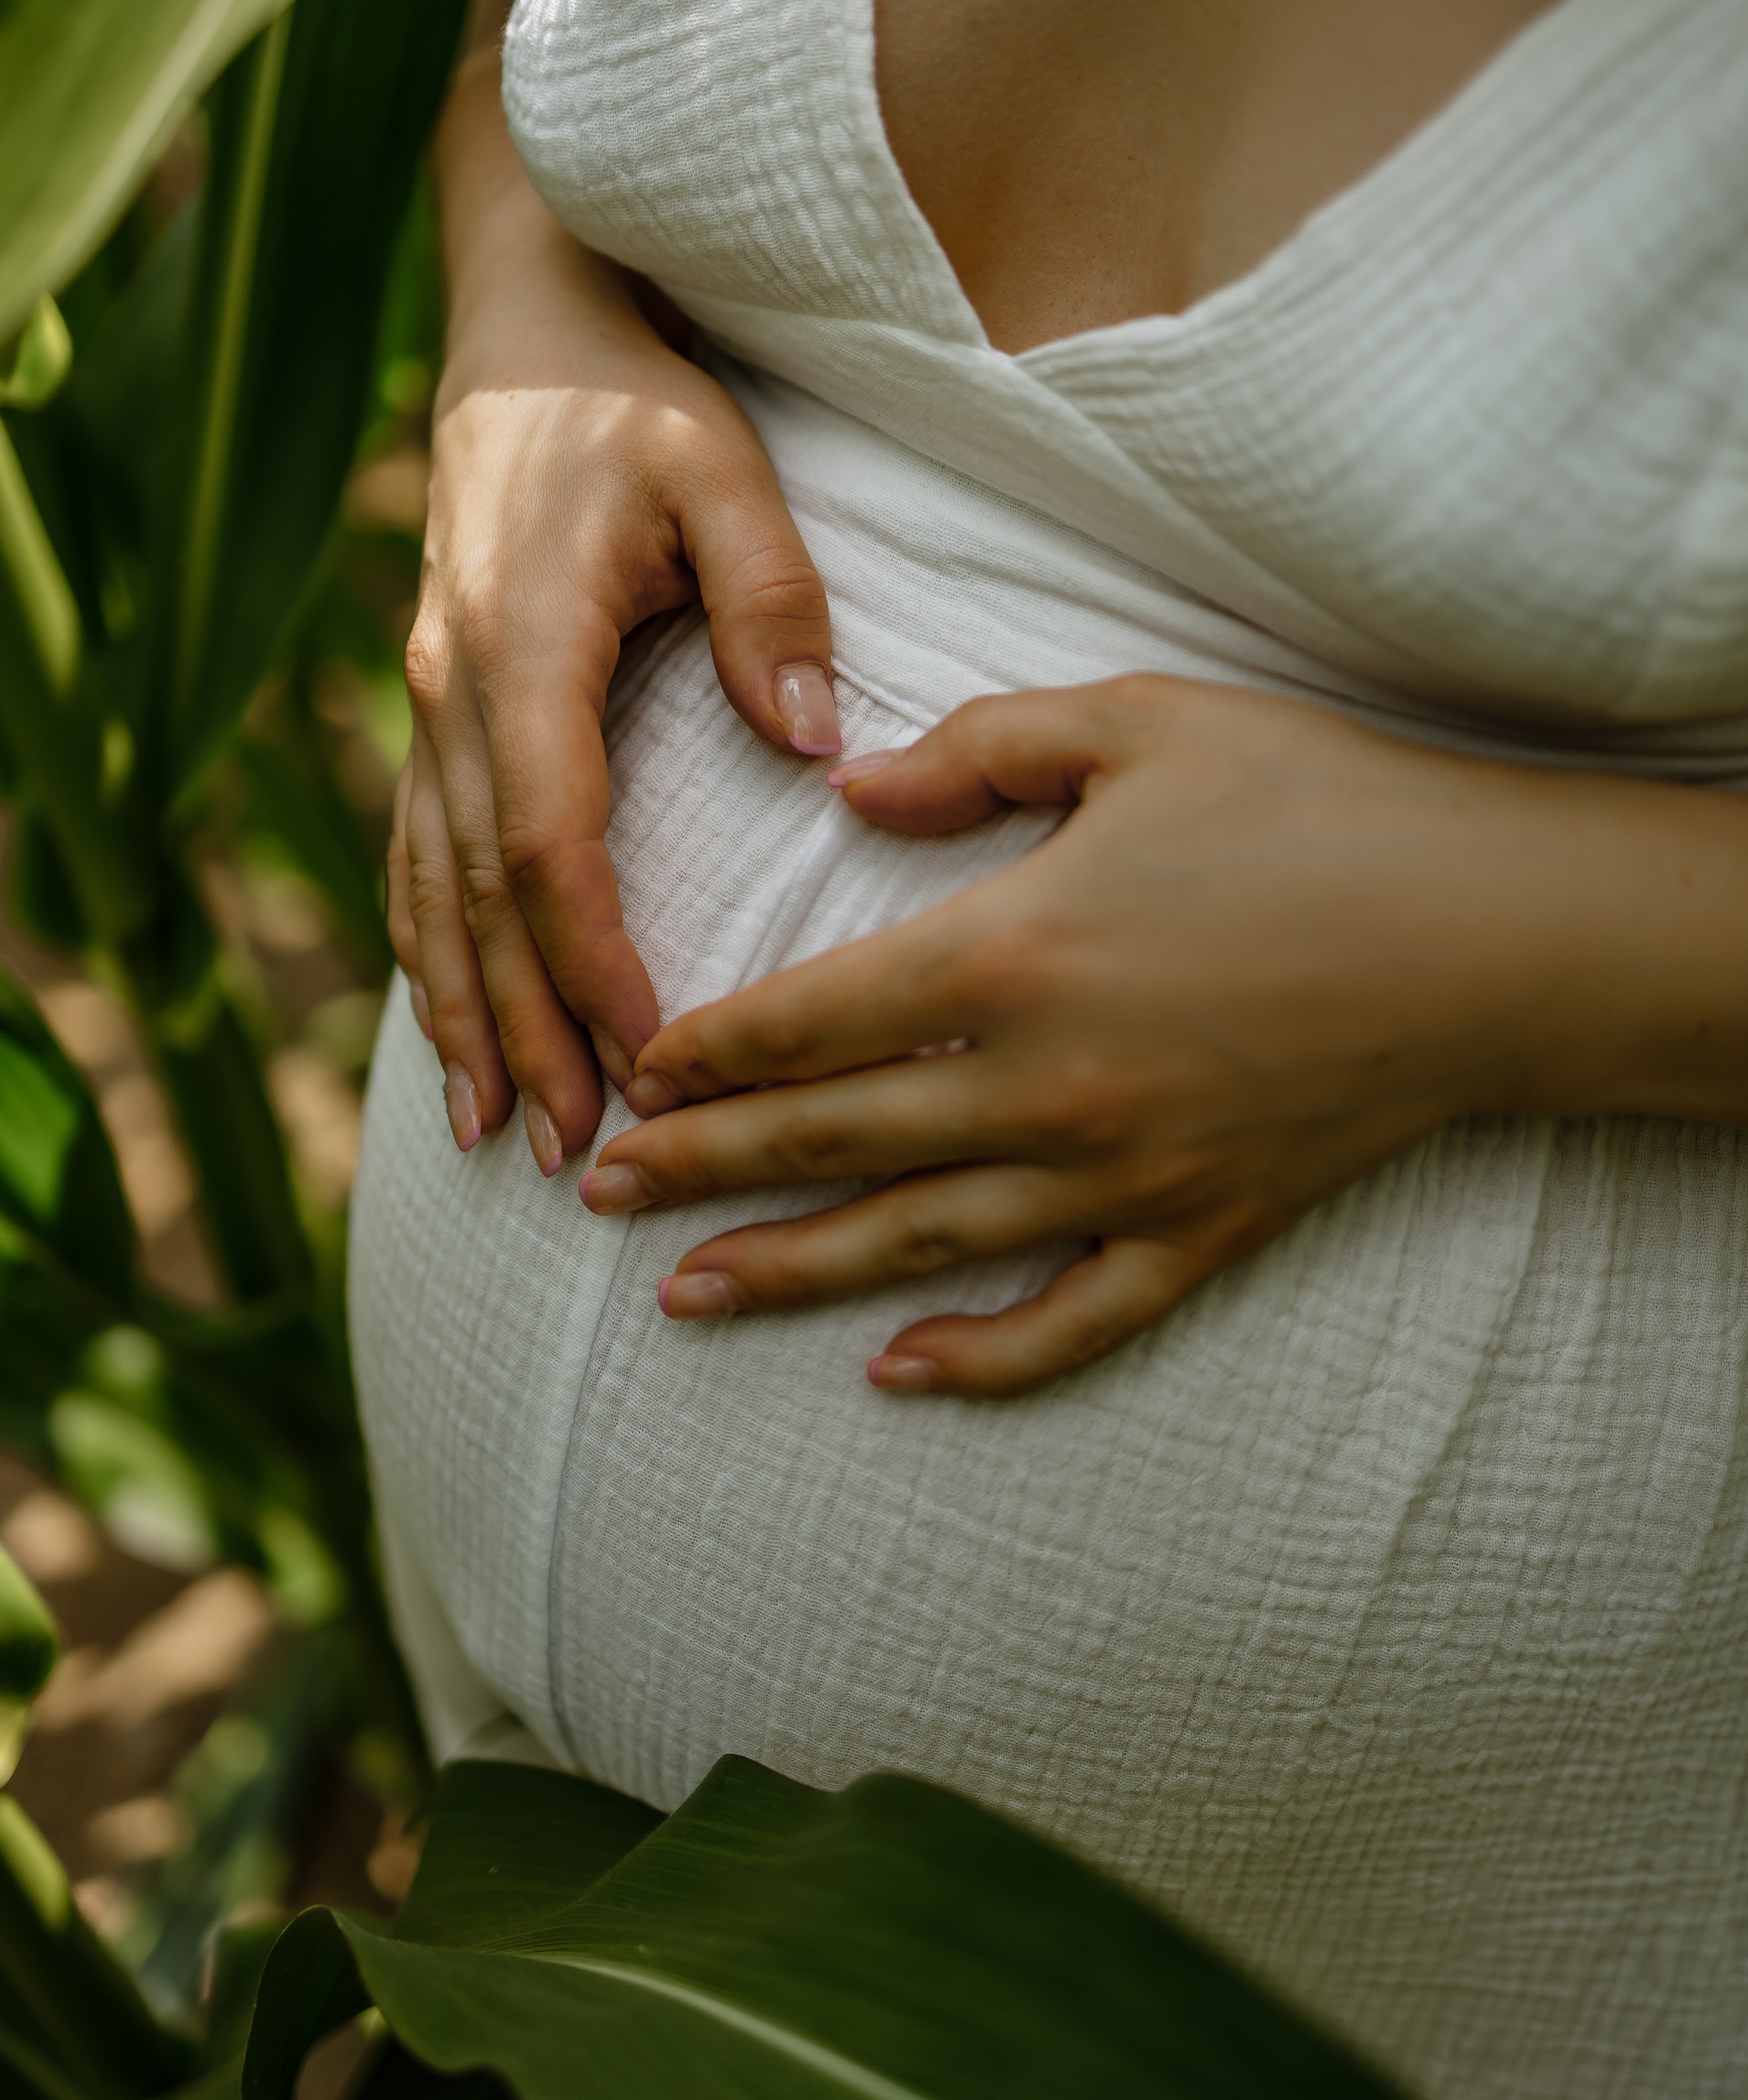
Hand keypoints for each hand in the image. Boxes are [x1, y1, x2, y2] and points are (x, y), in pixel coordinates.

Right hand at [389, 108, 839, 1164]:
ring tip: (498, 1133)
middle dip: (528, 1027)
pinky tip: (455, 1029)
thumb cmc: (636, 399)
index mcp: (524, 642)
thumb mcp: (724, 469)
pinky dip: (433, 952)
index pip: (548, 836)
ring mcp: (427, 701)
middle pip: (478, 895)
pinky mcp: (434, 707)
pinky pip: (419, 855)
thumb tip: (818, 747)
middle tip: (578, 1152)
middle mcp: (452, 687)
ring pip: (431, 890)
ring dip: (466, 1013)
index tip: (648, 1053)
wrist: (522, 330)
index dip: (589, 955)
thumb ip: (773, 601)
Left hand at [580, 673, 1737, 1397]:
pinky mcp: (1203, 1229)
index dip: (710, 1049)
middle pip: (833, 1137)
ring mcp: (1124, 1174)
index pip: (812, 1016)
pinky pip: (1071, 1320)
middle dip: (704, 1167)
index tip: (637, 1072)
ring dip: (791, 1270)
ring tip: (685, 1298)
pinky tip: (897, 1376)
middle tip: (602, 1194)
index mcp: (1015, 949)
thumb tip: (847, 793)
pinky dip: (981, 1357)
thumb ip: (975, 751)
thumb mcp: (1136, 723)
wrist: (1497, 931)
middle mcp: (1047, 1083)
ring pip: (918, 1243)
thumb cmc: (1318, 803)